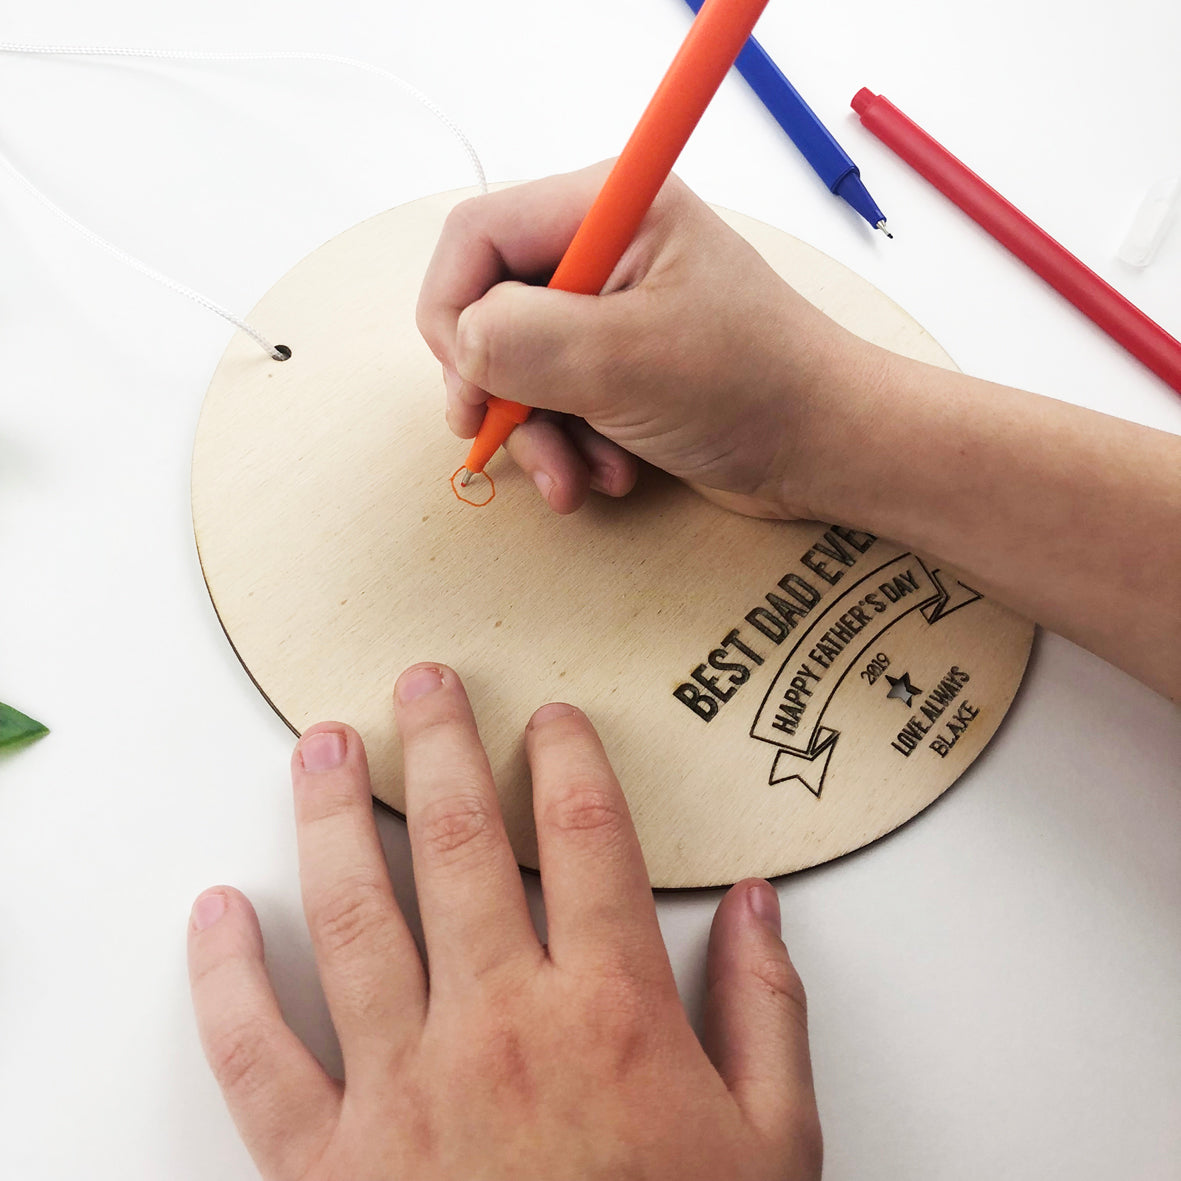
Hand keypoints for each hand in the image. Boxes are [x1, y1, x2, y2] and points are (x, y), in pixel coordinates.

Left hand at [188, 663, 821, 1179]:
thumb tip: (759, 905)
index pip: (590, 839)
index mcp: (612, 1015)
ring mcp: (405, 1091)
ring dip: (335, 818)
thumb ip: (768, 1012)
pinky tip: (216, 912)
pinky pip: (258, 1055)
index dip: (571, 760)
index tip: (553, 718)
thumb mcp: (773, 1147)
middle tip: (423, 683)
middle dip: (443, 748)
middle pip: (464, 847)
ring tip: (325, 747)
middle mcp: (501, 1028)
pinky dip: (226, 979)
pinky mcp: (326, 1167)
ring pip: (355, 916)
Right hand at [416, 164, 886, 517]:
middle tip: (502, 437)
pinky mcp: (619, 364)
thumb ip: (522, 340)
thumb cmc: (750, 387)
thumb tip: (461, 343)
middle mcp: (603, 250)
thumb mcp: (624, 360)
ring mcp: (610, 310)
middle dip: (497, 387)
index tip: (467, 383)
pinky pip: (556, 400)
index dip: (452, 310)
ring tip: (576, 479)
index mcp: (607, 209)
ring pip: (518, 366)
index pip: (476, 236)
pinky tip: (610, 474)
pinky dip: (570, 446)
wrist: (824, 448)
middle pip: (490, 307)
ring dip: (538, 433)